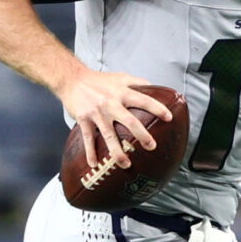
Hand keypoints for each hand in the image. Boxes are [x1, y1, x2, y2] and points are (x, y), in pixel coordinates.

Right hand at [56, 69, 176, 167]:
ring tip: (126, 164)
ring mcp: (97, 113)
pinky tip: (94, 164)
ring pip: (109, 135)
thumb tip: (154, 88)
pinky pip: (88, 138)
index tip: (168, 118)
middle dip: (142, 135)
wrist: (72, 79)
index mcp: (122, 92)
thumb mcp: (120, 77)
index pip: (143, 100)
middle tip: (152, 146)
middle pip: (129, 121)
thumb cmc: (98, 80)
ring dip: (118, 151)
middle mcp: (111, 103)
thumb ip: (137, 82)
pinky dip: (90, 152)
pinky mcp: (84, 119)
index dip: (157, 108)